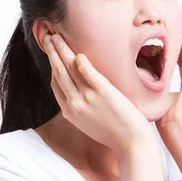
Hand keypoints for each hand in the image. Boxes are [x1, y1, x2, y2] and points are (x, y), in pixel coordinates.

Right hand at [43, 34, 152, 154]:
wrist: (132, 144)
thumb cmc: (115, 134)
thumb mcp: (89, 123)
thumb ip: (81, 107)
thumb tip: (79, 92)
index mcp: (70, 111)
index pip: (55, 83)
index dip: (52, 65)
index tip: (51, 52)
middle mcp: (75, 104)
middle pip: (58, 72)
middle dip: (52, 52)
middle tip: (48, 35)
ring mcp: (88, 98)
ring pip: (69, 69)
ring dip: (61, 50)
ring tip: (57, 36)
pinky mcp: (105, 93)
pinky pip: (90, 74)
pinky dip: (83, 63)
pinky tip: (79, 53)